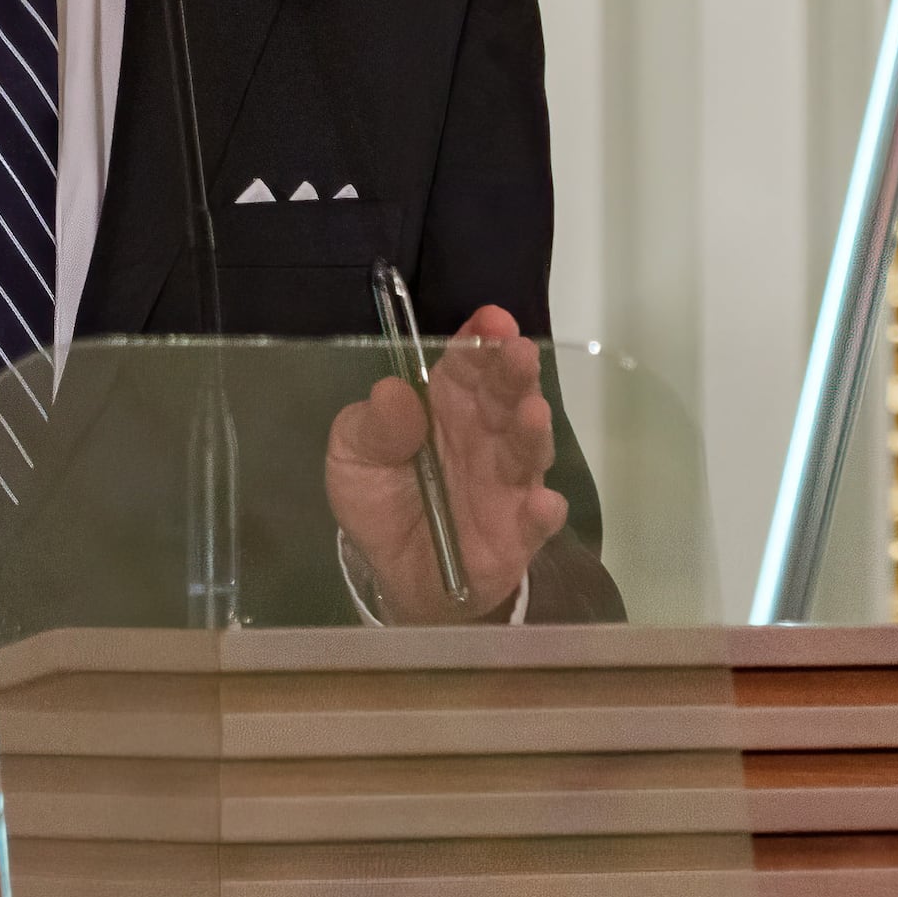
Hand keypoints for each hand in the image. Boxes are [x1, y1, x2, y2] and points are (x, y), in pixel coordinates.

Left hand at [324, 300, 565, 622]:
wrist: (398, 575)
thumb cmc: (381, 500)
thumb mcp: (354, 457)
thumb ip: (371, 427)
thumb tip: (393, 393)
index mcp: (447, 403)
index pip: (468, 363)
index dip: (481, 340)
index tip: (491, 320)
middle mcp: (487, 434)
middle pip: (507, 397)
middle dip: (515, 372)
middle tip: (518, 353)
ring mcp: (509, 482)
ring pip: (529, 449)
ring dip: (534, 431)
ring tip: (532, 413)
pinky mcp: (520, 532)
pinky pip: (537, 521)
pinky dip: (543, 512)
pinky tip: (540, 503)